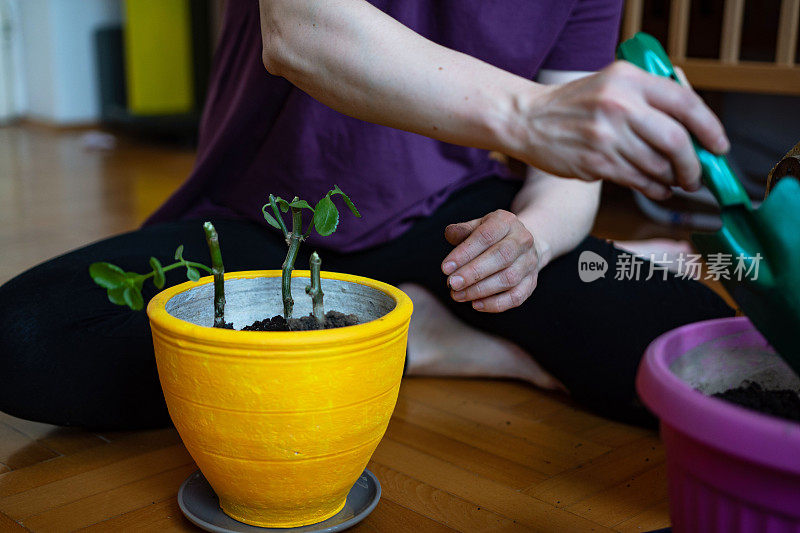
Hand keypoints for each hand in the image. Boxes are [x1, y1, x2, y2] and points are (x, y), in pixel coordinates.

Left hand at [441, 210, 538, 312]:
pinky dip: (495, 304)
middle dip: (473, 273)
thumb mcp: (478, 226)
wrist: (523, 244)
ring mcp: (530, 262)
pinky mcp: (532, 282)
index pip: (485, 236)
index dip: (464, 253)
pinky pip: (516, 297)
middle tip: (452, 283)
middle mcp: (522, 240)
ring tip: (458, 295)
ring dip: (480, 290)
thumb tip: (449, 233)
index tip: (445, 268)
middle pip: (501, 257)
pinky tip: (476, 304)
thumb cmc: (493, 236)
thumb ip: (462, 231)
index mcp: (506, 222)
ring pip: (509, 279)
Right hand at [508, 61, 728, 199]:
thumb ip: (650, 97)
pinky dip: (653, 188)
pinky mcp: (595, 162)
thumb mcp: (612, 84)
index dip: (710, 128)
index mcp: (628, 80)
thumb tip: (695, 127)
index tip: (718, 146)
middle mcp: (619, 105)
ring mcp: (606, 135)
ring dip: (672, 179)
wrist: (528, 119)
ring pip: (657, 165)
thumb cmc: (574, 104)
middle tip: (695, 175)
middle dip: (693, 164)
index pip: (685, 103)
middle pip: (676, 140)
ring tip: (673, 181)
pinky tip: (655, 187)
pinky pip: (637, 180)